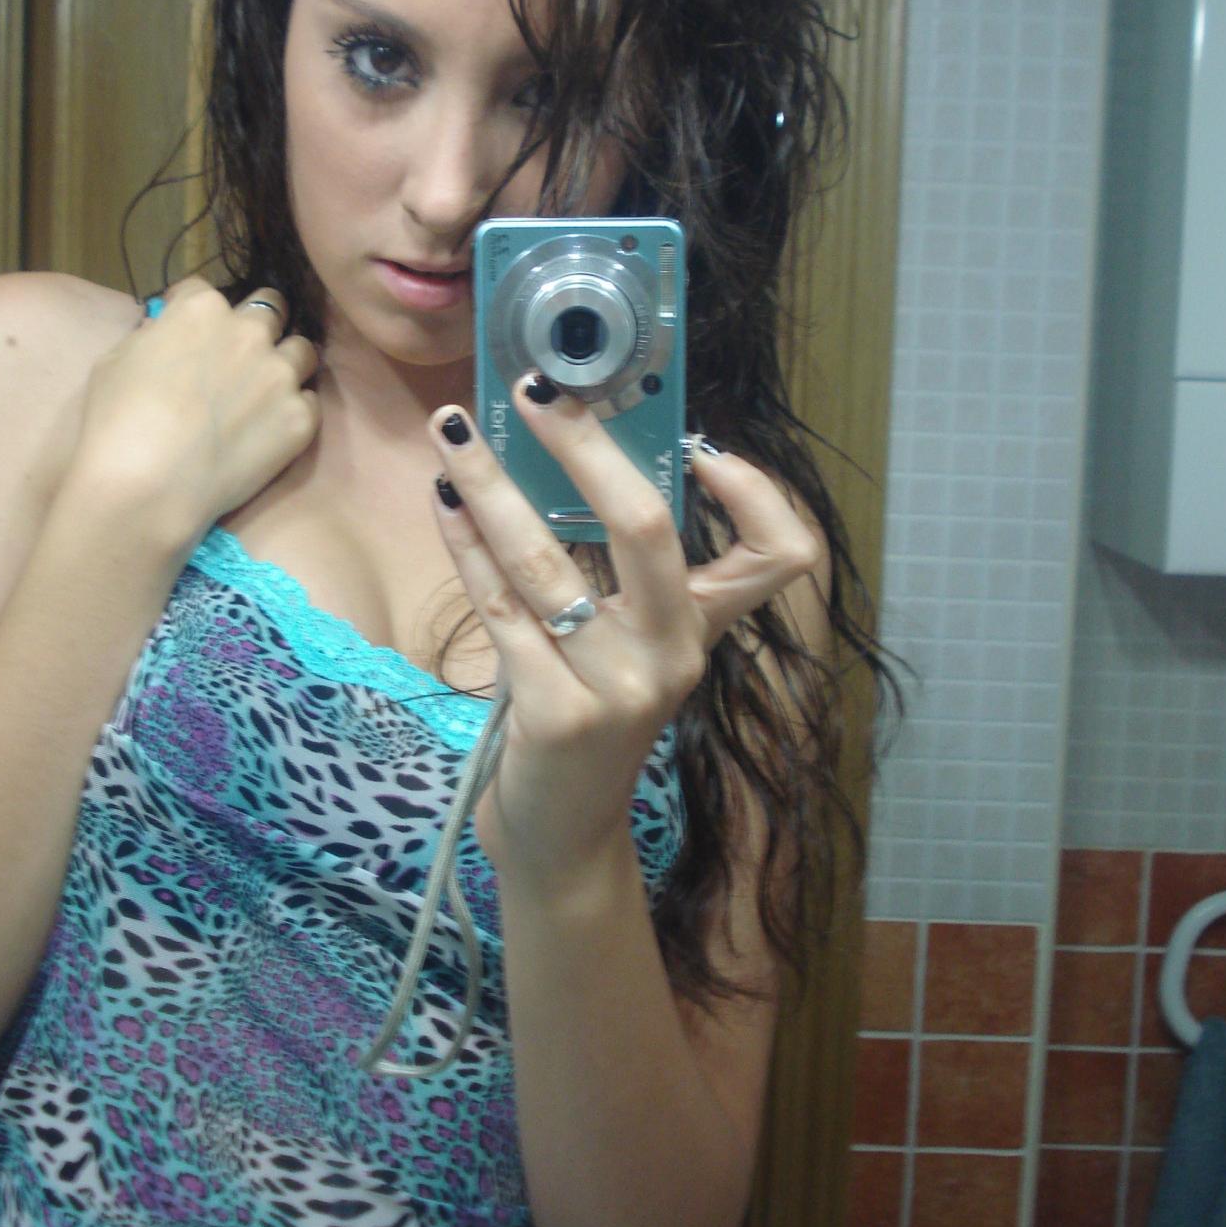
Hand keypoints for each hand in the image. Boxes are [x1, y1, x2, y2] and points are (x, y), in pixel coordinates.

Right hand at [71, 275, 320, 538]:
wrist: (148, 485)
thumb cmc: (117, 421)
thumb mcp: (116, 360)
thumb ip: (152, 338)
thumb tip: (165, 335)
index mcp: (201, 310)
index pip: (205, 291)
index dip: (195, 312)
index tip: (191, 335)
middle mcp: (250, 332)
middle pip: (270, 309)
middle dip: (258, 324)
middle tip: (242, 354)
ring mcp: (280, 375)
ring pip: (302, 351)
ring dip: (286, 362)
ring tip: (268, 389)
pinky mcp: (300, 418)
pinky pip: (309, 402)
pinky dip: (293, 410)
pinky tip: (271, 429)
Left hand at [426, 374, 823, 886]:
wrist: (562, 835)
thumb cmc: (585, 718)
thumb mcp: (625, 650)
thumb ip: (616, 577)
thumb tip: (563, 454)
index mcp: (700, 632)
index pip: (781, 558)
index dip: (758, 494)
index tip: (704, 444)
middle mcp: (672, 658)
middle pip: (648, 528)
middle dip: (584, 447)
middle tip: (534, 391)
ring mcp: (617, 689)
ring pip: (546, 560)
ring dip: (490, 484)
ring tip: (451, 431)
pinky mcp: (557, 716)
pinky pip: (501, 608)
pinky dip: (466, 546)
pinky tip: (444, 503)